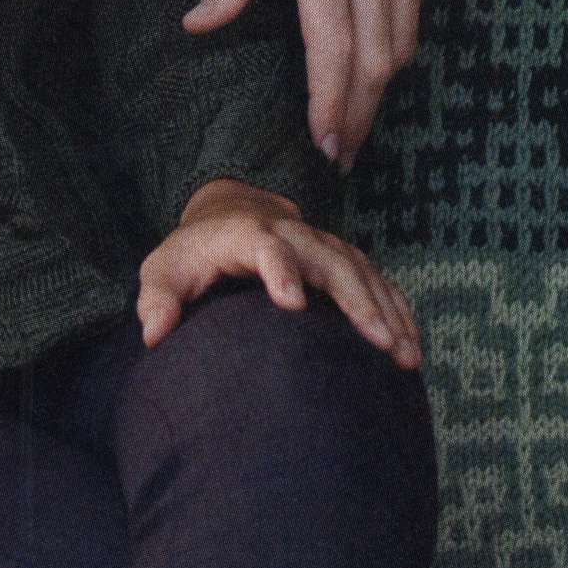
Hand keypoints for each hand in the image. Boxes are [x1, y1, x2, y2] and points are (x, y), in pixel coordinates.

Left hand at [136, 179, 421, 366]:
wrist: (231, 212)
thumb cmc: (193, 254)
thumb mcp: (164, 270)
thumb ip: (157, 299)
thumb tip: (154, 333)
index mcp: (248, 235)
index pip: (267, 249)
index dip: (280, 272)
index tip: (291, 305)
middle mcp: (294, 236)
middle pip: (332, 263)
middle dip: (358, 302)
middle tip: (380, 343)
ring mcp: (324, 246)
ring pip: (364, 274)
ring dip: (388, 312)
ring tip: (406, 355)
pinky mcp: (344, 259)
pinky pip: (378, 282)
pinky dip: (398, 310)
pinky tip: (413, 345)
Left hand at [183, 0, 447, 167]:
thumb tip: (199, 25)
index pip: (334, 46)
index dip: (333, 103)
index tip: (327, 143)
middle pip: (378, 56)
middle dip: (361, 111)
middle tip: (343, 151)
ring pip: (404, 36)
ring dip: (381, 81)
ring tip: (356, 114)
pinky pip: (419, 1)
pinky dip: (397, 34)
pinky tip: (373, 50)